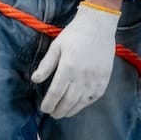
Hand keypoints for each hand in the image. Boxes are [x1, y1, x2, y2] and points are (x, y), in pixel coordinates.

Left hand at [32, 3, 121, 119]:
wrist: (98, 25)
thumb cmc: (74, 34)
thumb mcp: (56, 46)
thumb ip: (46, 64)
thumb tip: (35, 80)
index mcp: (68, 68)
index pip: (55, 93)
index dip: (49, 104)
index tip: (44, 109)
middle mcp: (82, 76)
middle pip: (68, 101)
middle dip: (59, 111)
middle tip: (53, 114)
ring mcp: (95, 78)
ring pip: (82, 102)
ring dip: (72, 110)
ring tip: (64, 113)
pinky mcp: (105, 78)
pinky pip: (95, 96)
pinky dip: (86, 103)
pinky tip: (80, 104)